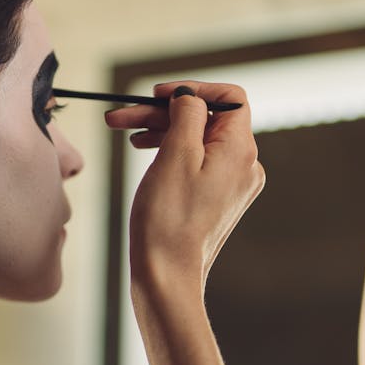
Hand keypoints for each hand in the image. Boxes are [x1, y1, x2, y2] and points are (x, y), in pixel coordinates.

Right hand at [105, 81, 264, 294]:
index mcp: (240, 151)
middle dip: (162, 112)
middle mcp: (243, 166)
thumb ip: (187, 115)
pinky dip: (169, 151)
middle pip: (206, 119)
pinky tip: (143, 151)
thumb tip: (190, 96)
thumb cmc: (168, 220)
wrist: (166, 275)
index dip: (192, 90)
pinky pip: (195, 162)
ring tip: (123, 132)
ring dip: (160, 130)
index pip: (229, 99)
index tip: (157, 94)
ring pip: (196, 140)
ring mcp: (230, 184)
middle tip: (121, 115)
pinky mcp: (214, 199)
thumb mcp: (176, 154)